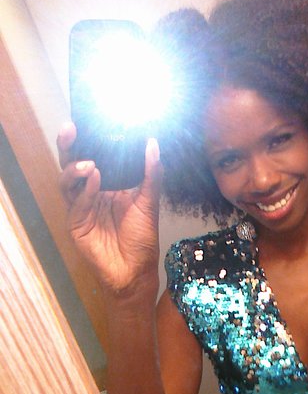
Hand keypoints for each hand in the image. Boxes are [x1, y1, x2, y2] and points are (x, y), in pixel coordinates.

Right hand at [57, 122, 161, 296]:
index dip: (88, 140)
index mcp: (109, 185)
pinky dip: (84, 189)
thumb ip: (151, 173)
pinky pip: (76, 202)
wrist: (136, 271)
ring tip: (89, 163)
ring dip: (75, 168)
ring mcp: (82, 207)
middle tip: (71, 129)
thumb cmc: (142, 239)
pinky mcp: (76, 223)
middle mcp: (92, 193)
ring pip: (68, 181)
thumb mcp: (150, 202)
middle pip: (74, 164)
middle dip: (69, 146)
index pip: (94, 156)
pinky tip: (94, 178)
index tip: (87, 121)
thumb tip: (153, 143)